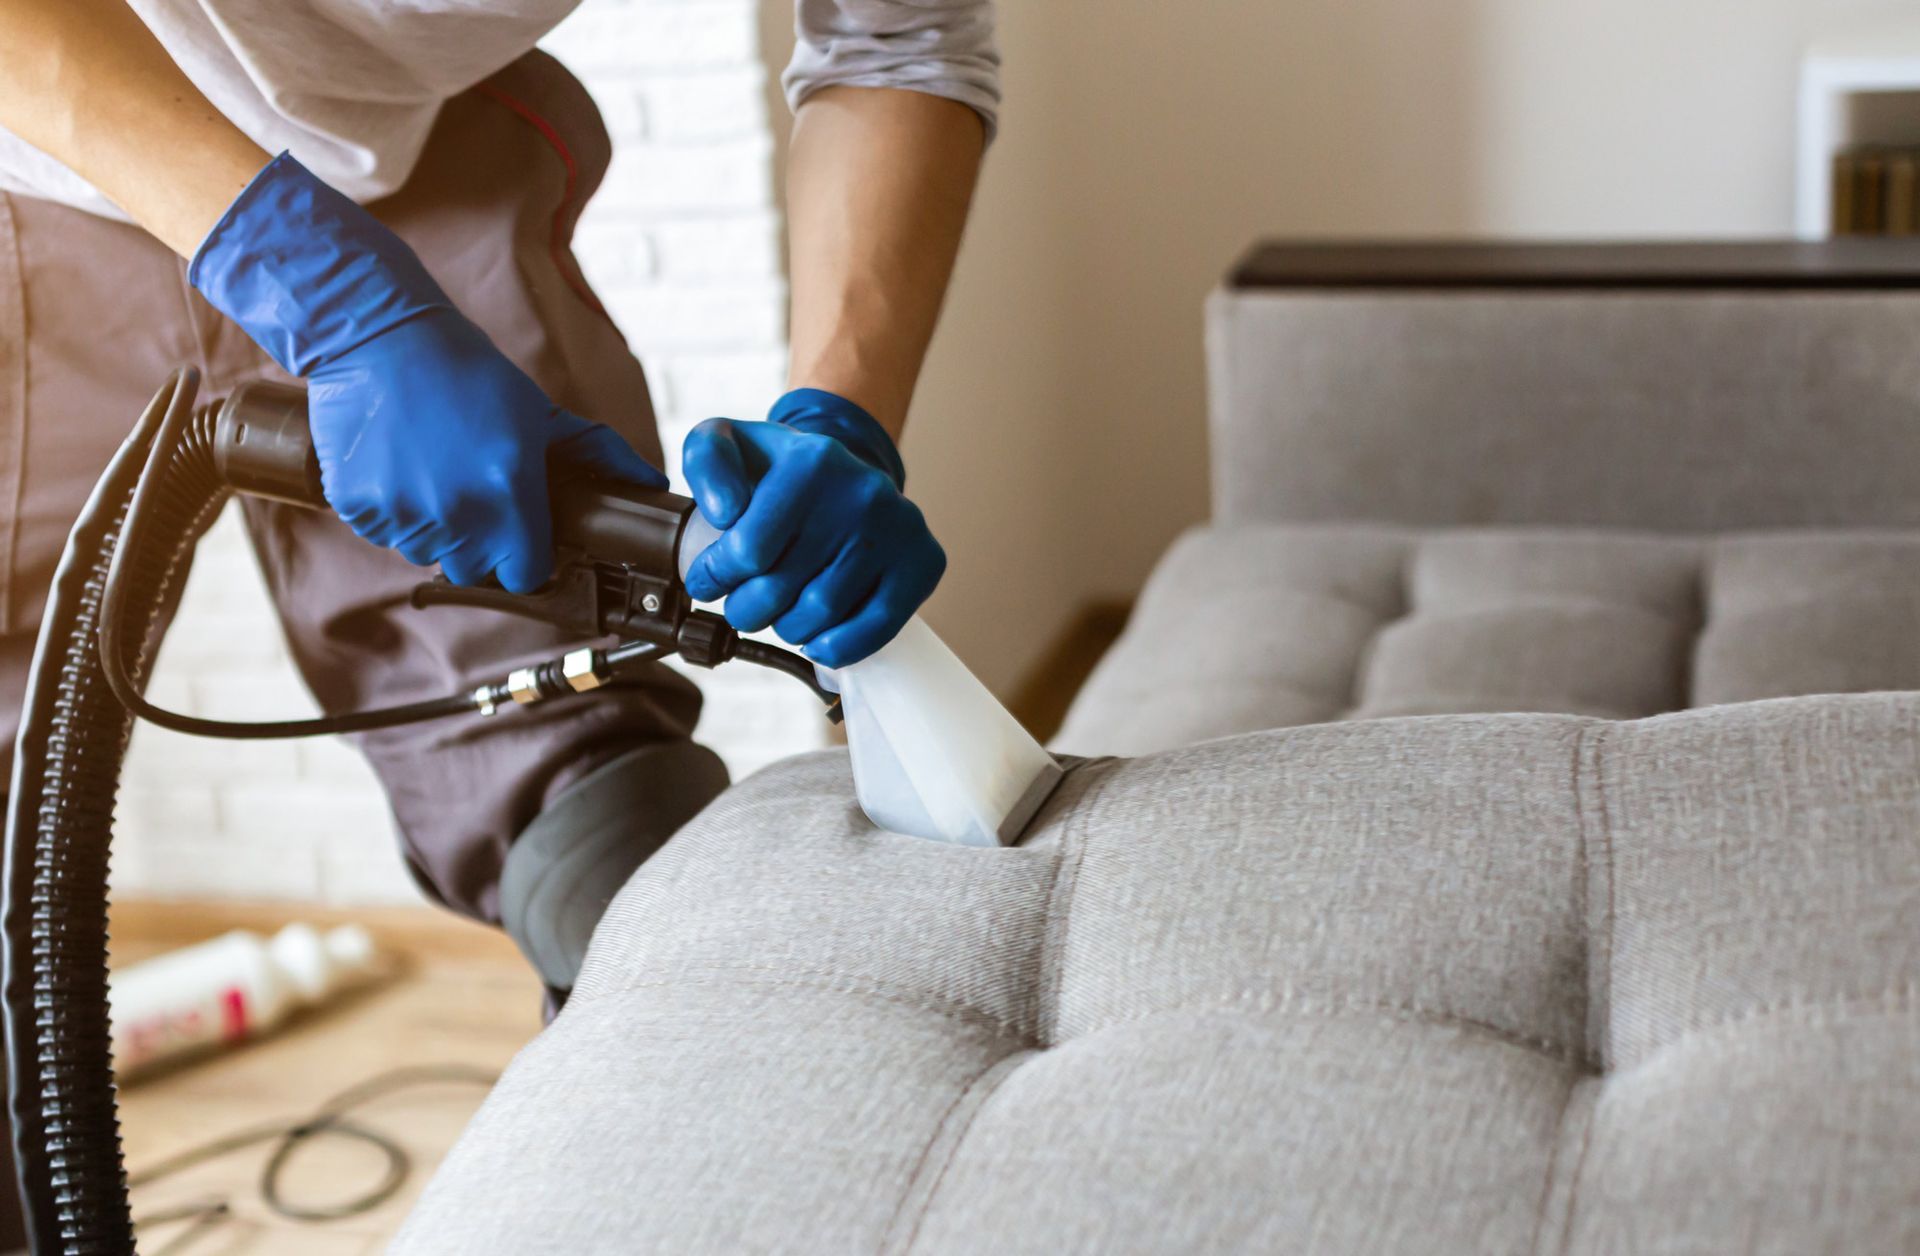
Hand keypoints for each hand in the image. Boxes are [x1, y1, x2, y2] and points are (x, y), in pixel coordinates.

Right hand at [191, 153, 662, 591]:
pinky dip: (388, 510)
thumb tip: (652, 482)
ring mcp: (404, 512)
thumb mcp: (540, 411)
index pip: (524, 575)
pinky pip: (382, 532)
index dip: (524, 559)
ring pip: (425, 552)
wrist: (380, 338)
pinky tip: (397, 464)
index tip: (518, 538)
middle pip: (473, 570)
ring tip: (430, 468)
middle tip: (470, 491)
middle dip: (477, 543)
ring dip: (432, 525)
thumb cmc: (468, 373)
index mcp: (509, 491)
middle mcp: (458, 511)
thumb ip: (597, 454)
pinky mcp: (358, 506)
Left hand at [681, 389, 944, 667]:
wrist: (841, 475)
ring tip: (779, 613)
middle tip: (741, 606)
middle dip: (746, 609)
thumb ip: (706, 461)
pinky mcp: (923, 561)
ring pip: (821, 614)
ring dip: (786, 627)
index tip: (708, 581)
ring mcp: (899, 528)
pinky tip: (816, 640)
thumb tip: (726, 512)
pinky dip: (837, 646)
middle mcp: (862, 492)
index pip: (748, 550)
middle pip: (781, 589)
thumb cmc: (775, 471)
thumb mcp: (726, 443)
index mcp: (813, 461)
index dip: (715, 577)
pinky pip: (876, 628)